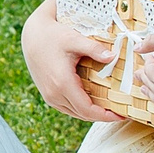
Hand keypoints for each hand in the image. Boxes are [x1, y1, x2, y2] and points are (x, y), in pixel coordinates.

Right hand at [22, 0, 121, 124]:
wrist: (33, 36)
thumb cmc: (54, 36)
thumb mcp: (75, 39)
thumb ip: (94, 49)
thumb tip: (113, 57)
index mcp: (63, 83)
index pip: (87, 110)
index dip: (105, 115)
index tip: (121, 114)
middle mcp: (54, 94)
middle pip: (83, 115)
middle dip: (102, 116)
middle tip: (119, 113)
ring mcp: (49, 96)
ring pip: (74, 113)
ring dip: (91, 114)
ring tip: (109, 110)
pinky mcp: (47, 95)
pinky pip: (67, 108)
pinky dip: (81, 109)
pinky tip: (92, 103)